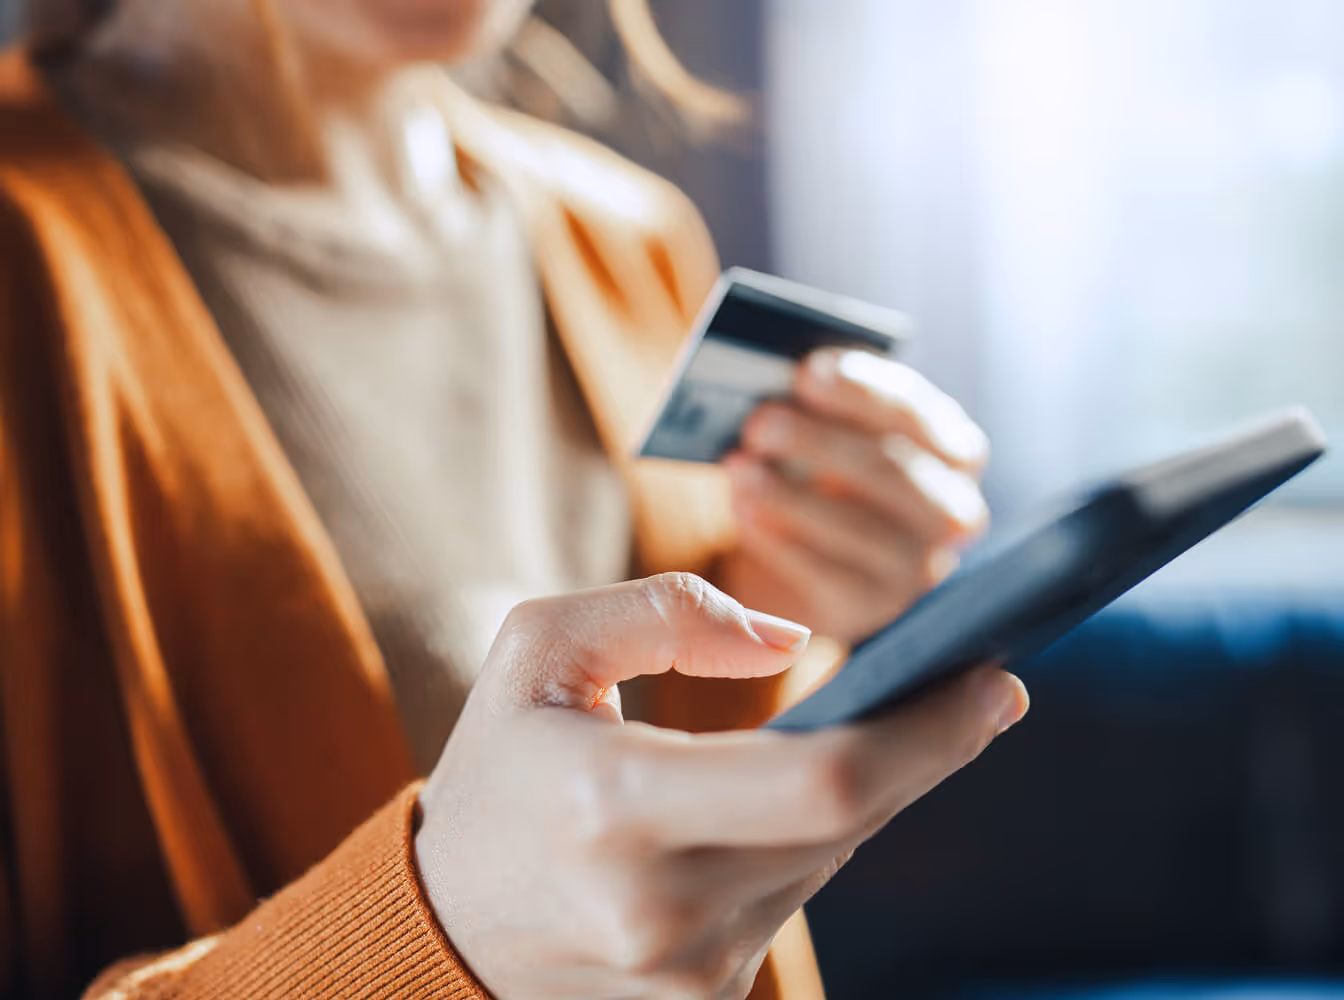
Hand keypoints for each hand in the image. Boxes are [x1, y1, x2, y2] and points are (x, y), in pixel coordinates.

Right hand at [416, 573, 1027, 999]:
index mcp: (616, 806)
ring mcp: (686, 976)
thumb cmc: (497, 773)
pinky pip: (795, 904)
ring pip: (830, 862)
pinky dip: (814, 843)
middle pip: (851, 824)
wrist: (441, 925)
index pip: (826, 781)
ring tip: (872, 733)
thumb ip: (662, 615)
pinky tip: (800, 804)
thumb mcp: (538, 651)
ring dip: (864, 793)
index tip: (998, 681)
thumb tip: (788, 642)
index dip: (932, 733)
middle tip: (970, 690)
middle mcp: (661, 909)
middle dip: (924, 751)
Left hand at [719, 349, 990, 643]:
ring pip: (858, 528)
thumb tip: (774, 385)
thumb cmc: (828, 470)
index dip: (862, 391)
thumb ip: (821, 403)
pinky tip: (742, 509)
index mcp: (954, 450)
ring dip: (790, 494)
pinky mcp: (871, 608)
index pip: (919, 414)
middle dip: (819, 442)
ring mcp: (917, 568)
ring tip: (738, 466)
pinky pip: (826, 576)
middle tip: (758, 421)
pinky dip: (779, 540)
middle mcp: (952, 511)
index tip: (808, 370)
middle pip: (890, 471)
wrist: (816, 555)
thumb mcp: (836, 428)